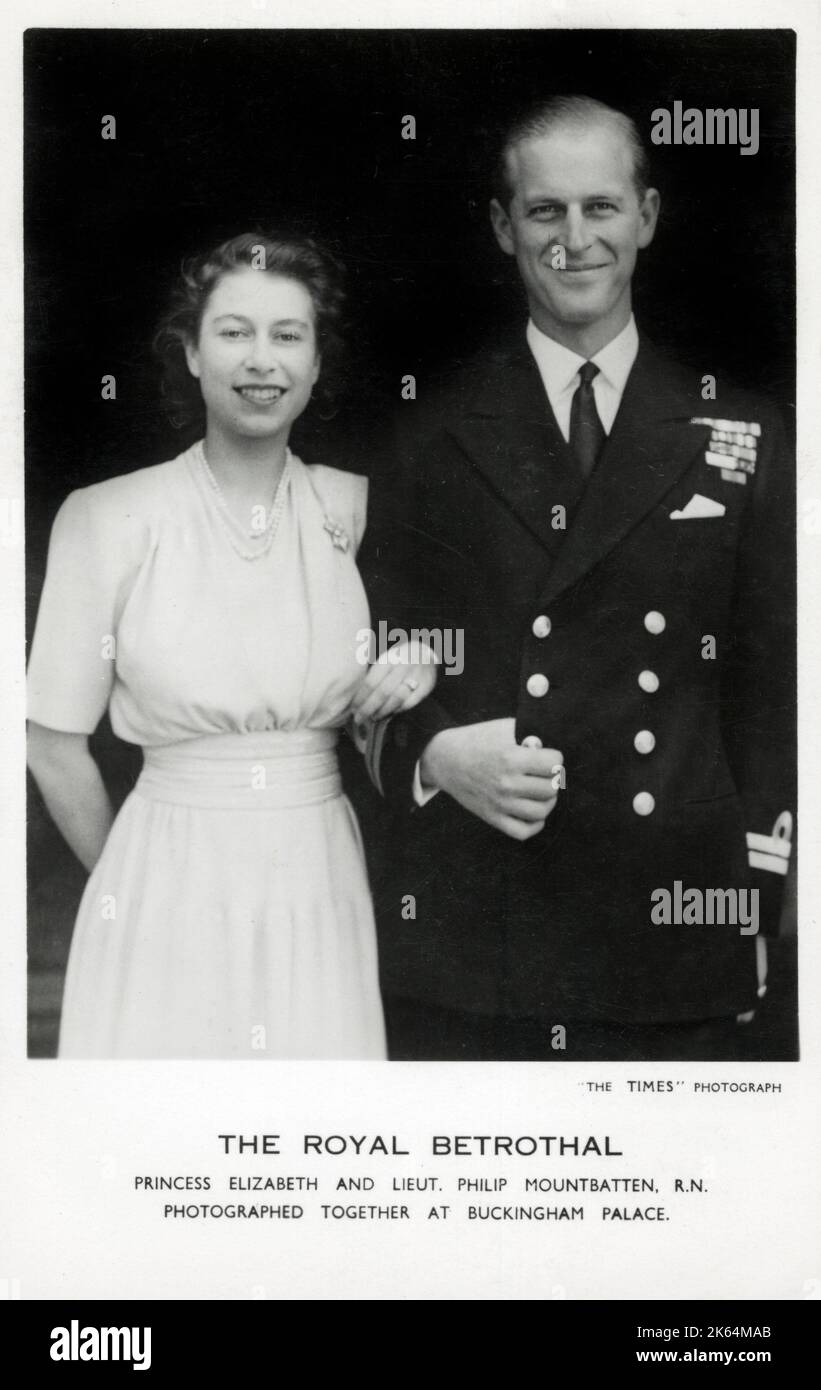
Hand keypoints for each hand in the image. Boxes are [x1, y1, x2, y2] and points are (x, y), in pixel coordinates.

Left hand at [350, 640, 438, 720]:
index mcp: (389, 658)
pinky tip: (388, 713)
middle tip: (359, 718)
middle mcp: (402, 667)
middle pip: (382, 693)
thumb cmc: (399, 657)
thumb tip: (356, 695)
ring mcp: (415, 677)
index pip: (371, 682)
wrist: (426, 652)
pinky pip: (408, 703)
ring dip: (382, 711)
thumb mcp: (385, 657)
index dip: (361, 697)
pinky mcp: (425, 687)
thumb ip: (373, 673)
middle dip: (368, 708)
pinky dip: (396, 710)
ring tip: (372, 718)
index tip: (353, 708)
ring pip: (396, 699)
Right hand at [419, 718, 562, 840]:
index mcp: (511, 758)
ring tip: (540, 791)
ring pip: (541, 812)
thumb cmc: (477, 740)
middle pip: (550, 788)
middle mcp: (507, 784)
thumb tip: (551, 749)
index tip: (547, 756)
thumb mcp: (503, 729)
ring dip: (547, 801)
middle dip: (552, 779)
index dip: (554, 758)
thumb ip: (530, 736)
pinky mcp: (492, 817)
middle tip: (543, 774)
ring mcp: (499, 804)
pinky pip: (523, 831)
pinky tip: (532, 811)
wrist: (444, 759)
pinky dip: (535, 824)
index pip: (555, 764)